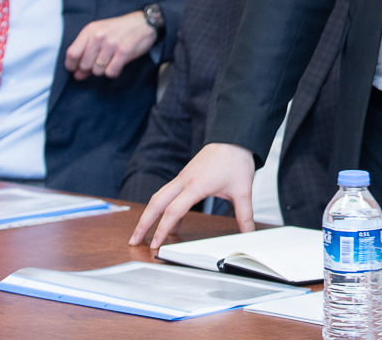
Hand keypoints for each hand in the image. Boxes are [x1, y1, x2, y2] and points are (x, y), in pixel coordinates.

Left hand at [63, 9, 157, 79]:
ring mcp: (111, 43)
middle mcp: (99, 36)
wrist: (144, 22)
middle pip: (84, 65)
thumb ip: (86, 54)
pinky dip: (114, 72)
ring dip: (104, 70)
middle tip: (101, 61)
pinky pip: (110, 72)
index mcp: (90, 30)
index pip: (72, 54)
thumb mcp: (99, 36)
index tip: (77, 69)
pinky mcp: (124, 51)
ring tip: (112, 60)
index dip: (72, 66)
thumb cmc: (119, 30)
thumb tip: (76, 76)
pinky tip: (118, 64)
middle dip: (91, 68)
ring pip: (97, 71)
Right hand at [128, 142, 256, 247]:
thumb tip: (248, 233)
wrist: (234, 136)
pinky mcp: (186, 175)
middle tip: (133, 240)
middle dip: (143, 223)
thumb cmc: (236, 159)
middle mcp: (184, 180)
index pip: (173, 211)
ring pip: (159, 197)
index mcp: (196, 185)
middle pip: (156, 203)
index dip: (162, 230)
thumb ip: (244, 215)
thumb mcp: (243, 190)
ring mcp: (183, 177)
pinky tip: (172, 221)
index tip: (156, 245)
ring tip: (144, 232)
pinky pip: (169, 194)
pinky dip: (165, 208)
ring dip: (149, 214)